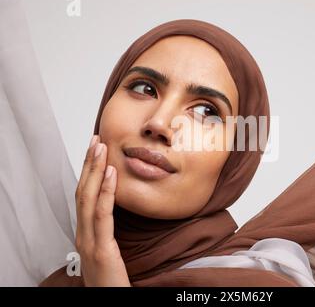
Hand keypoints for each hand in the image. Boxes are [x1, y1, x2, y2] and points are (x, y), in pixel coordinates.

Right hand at [75, 135, 130, 286]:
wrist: (110, 301)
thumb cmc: (112, 280)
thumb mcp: (109, 250)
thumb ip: (108, 232)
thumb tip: (116, 209)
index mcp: (85, 233)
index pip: (84, 196)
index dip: (88, 173)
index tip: (95, 152)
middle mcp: (82, 234)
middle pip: (83, 191)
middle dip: (89, 164)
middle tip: (96, 140)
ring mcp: (88, 241)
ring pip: (88, 198)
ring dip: (94, 170)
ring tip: (101, 148)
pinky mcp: (100, 249)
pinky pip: (102, 215)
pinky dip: (106, 192)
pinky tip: (111, 174)